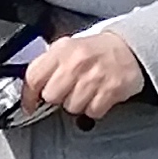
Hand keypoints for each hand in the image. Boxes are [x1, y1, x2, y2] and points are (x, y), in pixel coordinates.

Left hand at [18, 27, 149, 122]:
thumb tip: (30, 84)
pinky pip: (92, 112)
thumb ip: (48, 62)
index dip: (28, 95)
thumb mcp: (67, 46)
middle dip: (57, 97)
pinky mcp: (111, 91)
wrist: (130, 48)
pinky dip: (94, 108)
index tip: (29, 105)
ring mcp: (94, 78)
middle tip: (66, 91)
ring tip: (85, 91)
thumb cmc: (96, 50)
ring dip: (77, 104)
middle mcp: (76, 63)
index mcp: (62, 50)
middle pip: (51, 96)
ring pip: (71, 107)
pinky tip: (97, 95)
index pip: (34, 76)